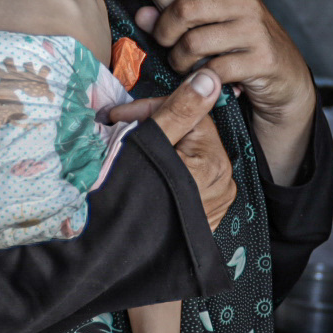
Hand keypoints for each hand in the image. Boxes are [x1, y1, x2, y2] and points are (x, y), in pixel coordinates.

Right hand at [107, 69, 236, 232]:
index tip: (119, 116)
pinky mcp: (204, 217)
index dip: (153, 109)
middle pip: (191, 135)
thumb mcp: (148, 145)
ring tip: (126, 152)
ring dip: (158, 148)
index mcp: (213, 164)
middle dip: (155, 127)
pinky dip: (166, 172)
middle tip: (117, 129)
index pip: (190, 114)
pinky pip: (189, 181)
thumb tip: (211, 78)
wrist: (110, 254)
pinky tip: (142, 174)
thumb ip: (180, 110)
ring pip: (188, 157)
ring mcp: (215, 204)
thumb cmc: (124, 198)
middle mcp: (223, 185)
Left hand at [131, 0, 316, 179]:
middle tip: (165, 44)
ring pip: (194, 43)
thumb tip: (142, 15)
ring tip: (184, 64)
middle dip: (165, 31)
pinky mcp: (261, 60)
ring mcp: (255, 31)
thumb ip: (175, 17)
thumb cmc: (242, 46)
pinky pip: (212, 69)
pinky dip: (199, 77)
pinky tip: (203, 77)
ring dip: (179, 60)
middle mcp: (245, 3)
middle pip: (186, 9)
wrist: (286, 77)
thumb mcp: (211, 24)